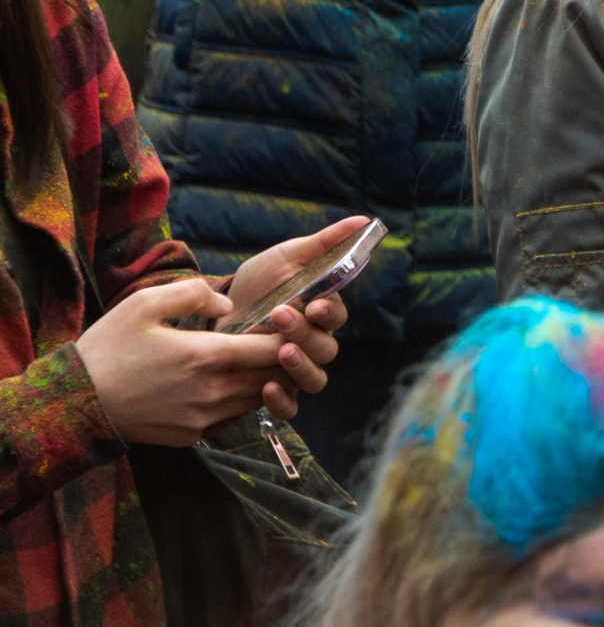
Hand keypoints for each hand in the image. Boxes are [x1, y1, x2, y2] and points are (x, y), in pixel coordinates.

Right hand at [76, 278, 300, 443]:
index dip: (290, 336)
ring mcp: (202, 418)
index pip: (274, 350)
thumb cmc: (108, 349)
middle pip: (274, 378)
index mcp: (205, 356)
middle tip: (283, 343)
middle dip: (285, 361)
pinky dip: (239, 403)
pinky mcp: (191, 437)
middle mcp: (212, 392)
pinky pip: (231, 419)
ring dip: (263, 382)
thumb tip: (227, 303)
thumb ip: (193, 293)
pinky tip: (226, 385)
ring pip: (256, 401)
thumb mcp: (143, 304)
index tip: (291, 325)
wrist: (73, 404)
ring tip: (256, 362)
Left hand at [225, 215, 365, 415]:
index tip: (316, 304)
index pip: (338, 319)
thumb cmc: (259, 283)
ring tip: (281, 351)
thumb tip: (365, 220)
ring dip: (301, 367)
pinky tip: (267, 388)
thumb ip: (326, 242)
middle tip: (279, 315)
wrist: (215, 311)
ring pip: (315, 379)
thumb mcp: (288, 257)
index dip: (331, 314)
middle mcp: (313, 344)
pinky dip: (282, 401)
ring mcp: (293, 369)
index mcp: (321, 314)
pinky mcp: (271, 389)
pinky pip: (289, 406)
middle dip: (306, 334)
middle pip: (327, 350)